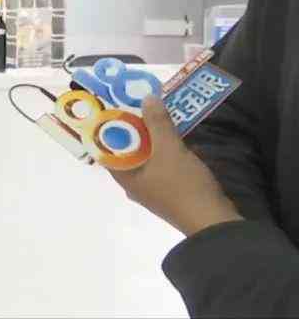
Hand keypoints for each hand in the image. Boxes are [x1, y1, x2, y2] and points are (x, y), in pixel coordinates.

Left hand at [108, 96, 242, 235]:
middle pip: (129, 150)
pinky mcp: (172, 190)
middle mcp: (134, 182)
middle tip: (143, 104)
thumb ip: (157, 123)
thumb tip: (146, 98)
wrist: (214, 222)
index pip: (107, 147)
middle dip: (137, 127)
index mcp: (124, 176)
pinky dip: (170, 149)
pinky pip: (166, 164)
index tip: (116, 106)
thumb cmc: (183, 186)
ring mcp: (154, 188)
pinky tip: (180, 135)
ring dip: (157, 137)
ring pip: (150, 156)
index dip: (110, 126)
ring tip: (162, 113)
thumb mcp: (169, 150)